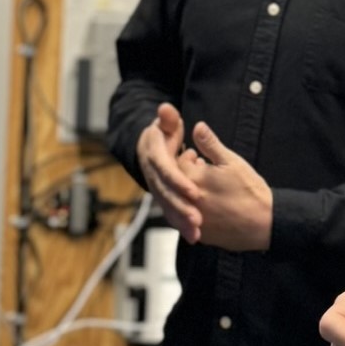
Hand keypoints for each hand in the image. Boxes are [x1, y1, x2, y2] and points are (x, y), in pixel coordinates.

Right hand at [136, 103, 201, 243]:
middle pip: (167, 195)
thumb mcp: (166, 125)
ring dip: (182, 222)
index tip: (194, 192)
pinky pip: (172, 214)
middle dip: (182, 209)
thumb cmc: (163, 135)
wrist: (147, 149)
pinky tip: (195, 237)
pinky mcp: (164, 199)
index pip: (166, 172)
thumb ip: (168, 119)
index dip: (179, 183)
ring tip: (197, 234)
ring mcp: (157, 190)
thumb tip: (166, 109)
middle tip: (198, 220)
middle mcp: (154, 177)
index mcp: (155, 158)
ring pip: (168, 208)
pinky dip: (182, 225)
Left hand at [185, 121, 272, 251]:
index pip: (177, 163)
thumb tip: (197, 126)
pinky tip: (211, 206)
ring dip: (189, 194)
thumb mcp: (232, 161)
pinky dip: (195, 212)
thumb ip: (210, 144)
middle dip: (187, 175)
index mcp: (194, 180)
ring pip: (181, 203)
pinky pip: (190, 221)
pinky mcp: (201, 235)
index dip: (188, 158)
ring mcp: (193, 220)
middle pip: (176, 184)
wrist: (266, 223)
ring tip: (209, 188)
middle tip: (203, 170)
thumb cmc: (250, 189)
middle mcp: (187, 201)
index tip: (197, 157)